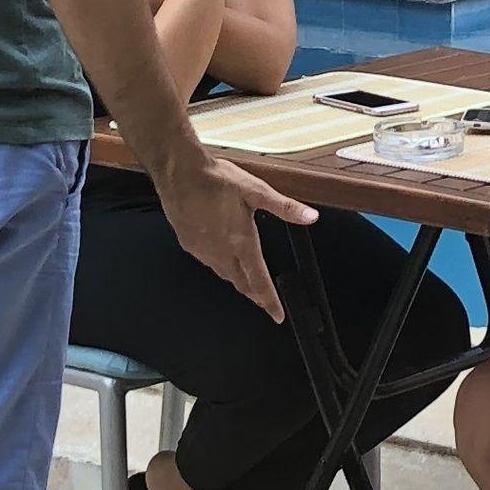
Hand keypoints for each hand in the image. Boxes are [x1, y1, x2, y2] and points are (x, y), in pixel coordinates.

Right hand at [148, 141, 314, 320]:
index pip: (259, 281)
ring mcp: (202, 251)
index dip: (269, 301)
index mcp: (241, 242)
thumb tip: (311, 217)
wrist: (179, 173)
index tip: (277, 316)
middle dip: (254, 294)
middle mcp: (221, 252)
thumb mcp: (256, 191)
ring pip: (223, 274)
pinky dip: (220, 265)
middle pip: (241, 283)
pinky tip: (223, 257)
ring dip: (237, 280)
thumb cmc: (217, 180)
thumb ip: (285, 207)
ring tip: (247, 283)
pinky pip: (208, 262)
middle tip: (265, 302)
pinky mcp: (188, 244)